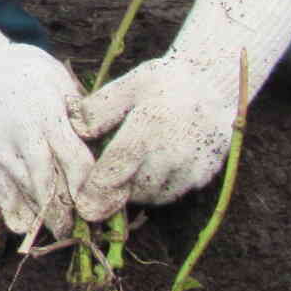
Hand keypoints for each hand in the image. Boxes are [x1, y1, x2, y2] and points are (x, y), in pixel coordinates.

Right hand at [0, 45, 91, 239]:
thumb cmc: (24, 72)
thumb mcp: (57, 78)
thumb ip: (78, 108)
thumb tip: (98, 135)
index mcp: (46, 114)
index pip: (73, 159)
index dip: (87, 187)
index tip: (98, 204)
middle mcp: (20, 134)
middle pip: (47, 182)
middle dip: (64, 211)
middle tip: (77, 230)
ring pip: (21, 190)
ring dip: (41, 215)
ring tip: (57, 232)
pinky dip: (10, 209)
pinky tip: (23, 224)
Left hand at [71, 0, 290, 220]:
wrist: (215, 85)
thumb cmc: (165, 82)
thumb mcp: (130, 83)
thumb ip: (99, 107)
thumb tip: (74, 128)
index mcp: (151, 123)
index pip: (119, 167)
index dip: (97, 190)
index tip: (82, 207)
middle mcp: (175, 151)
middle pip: (133, 189)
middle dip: (112, 190)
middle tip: (99, 179)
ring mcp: (193, 167)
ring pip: (151, 196)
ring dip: (133, 189)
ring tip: (129, 164)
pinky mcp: (203, 178)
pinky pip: (169, 194)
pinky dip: (154, 188)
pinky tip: (150, 166)